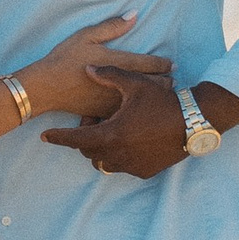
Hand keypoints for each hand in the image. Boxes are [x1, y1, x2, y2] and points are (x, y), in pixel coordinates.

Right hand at [16, 20, 173, 121]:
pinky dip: (137, 108)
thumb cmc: (65, 58)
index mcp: (118, 63)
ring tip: (163, 93)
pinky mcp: (105, 112)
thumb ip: (113, 26)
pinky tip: (141, 109)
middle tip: (174, 81)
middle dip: (163, 81)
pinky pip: (127, 111)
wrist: (47, 87)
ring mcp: (114, 100)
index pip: (149, 64)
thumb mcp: (87, 36)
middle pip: (150, 83)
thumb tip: (135, 14)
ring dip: (153, 95)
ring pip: (142, 99)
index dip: (162, 64)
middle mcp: (120, 84)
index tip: (172, 65)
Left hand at [41, 73, 192, 179]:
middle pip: (88, 152)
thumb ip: (108, 75)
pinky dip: (118, 156)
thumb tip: (88, 68)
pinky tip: (128, 140)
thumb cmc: (162, 100)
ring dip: (101, 149)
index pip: (75, 139)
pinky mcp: (144, 172)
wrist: (193, 122)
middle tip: (95, 119)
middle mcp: (118, 154)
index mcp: (111, 134)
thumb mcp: (134, 84)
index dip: (58, 138)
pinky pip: (122, 166)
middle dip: (85, 138)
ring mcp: (131, 165)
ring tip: (111, 130)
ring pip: (103, 162)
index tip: (45, 136)